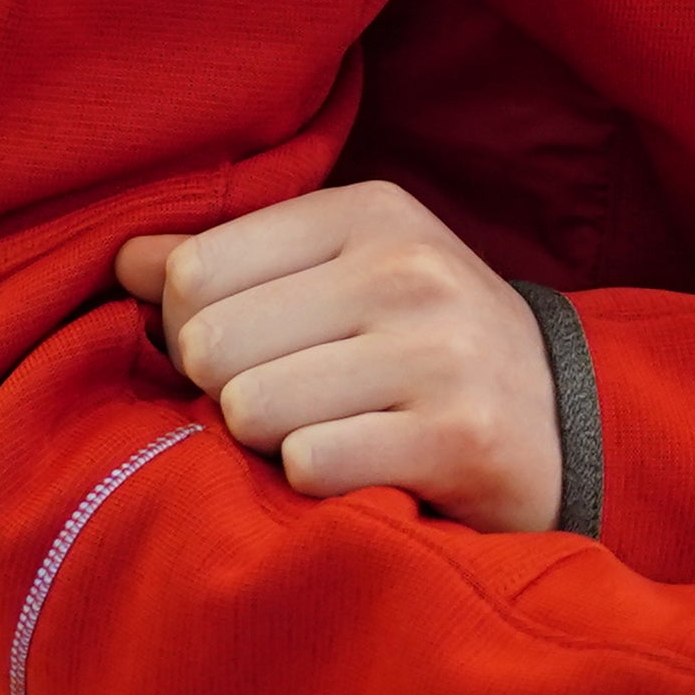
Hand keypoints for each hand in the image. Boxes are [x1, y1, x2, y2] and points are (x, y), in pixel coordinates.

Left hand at [121, 180, 562, 532]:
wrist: (568, 420)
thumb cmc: (424, 346)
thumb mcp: (343, 275)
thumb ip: (230, 264)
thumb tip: (125, 260)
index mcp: (369, 211)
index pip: (193, 271)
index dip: (191, 330)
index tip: (246, 351)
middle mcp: (407, 267)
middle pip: (211, 345)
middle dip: (227, 391)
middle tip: (287, 403)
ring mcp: (438, 350)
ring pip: (250, 408)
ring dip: (270, 443)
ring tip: (326, 433)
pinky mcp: (457, 436)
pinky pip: (309, 466)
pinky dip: (317, 483)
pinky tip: (363, 470)